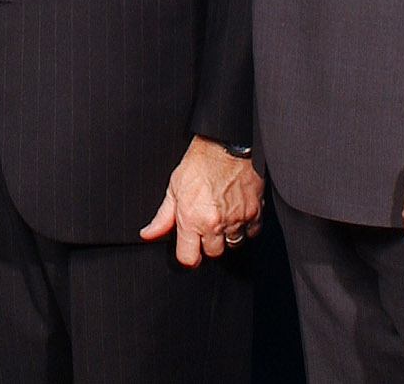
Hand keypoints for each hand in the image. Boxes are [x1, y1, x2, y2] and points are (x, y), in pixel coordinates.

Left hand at [140, 136, 262, 265]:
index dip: (187, 254)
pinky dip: (244, 227)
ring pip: (233, 244)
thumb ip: (162, 217)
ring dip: (226, 235)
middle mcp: (215, 223)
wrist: (227, 145)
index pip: (189, 258)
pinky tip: (235, 213)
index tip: (188, 247)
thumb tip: (148, 234)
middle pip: (213, 253)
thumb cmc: (199, 162)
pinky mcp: (255, 213)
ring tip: (220, 215)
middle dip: (207, 242)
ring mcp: (237, 220)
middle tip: (204, 223)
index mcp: (192, 219)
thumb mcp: (174, 188)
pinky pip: (251, 233)